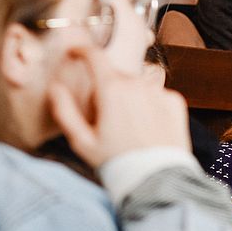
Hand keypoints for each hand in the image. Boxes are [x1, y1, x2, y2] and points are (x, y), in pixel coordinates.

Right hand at [48, 47, 190, 167]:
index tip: (76, 52)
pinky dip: (150, 106)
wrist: (157, 179)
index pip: (95, 56)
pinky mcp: (176, 102)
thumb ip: (64, 110)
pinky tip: (147, 128)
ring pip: (137, 86)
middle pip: (115, 76)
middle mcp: (138, 84)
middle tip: (105, 118)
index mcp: (112, 89)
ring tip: (128, 128)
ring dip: (129, 97)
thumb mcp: (82, 141)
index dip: (82, 51)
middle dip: (106, 89)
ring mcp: (160, 92)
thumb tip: (54, 88)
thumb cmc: (117, 163)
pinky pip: (157, 96)